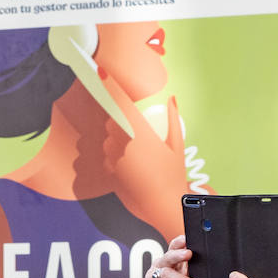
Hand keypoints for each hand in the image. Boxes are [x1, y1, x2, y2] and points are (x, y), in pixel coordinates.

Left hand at [95, 78, 189, 236]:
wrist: (162, 205)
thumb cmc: (174, 176)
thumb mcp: (177, 145)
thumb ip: (172, 119)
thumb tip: (172, 99)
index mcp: (139, 131)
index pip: (119, 101)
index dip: (109, 85)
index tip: (100, 71)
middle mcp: (121, 141)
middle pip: (111, 119)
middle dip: (118, 120)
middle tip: (133, 130)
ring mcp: (112, 157)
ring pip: (107, 138)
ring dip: (115, 139)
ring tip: (135, 154)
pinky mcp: (107, 171)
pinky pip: (106, 156)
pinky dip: (114, 156)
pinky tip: (131, 168)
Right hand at [141, 235, 195, 277]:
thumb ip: (191, 273)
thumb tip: (203, 262)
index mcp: (170, 262)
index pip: (173, 247)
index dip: (179, 242)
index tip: (188, 239)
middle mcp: (159, 267)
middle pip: (168, 256)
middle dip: (178, 254)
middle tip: (189, 254)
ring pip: (166, 273)